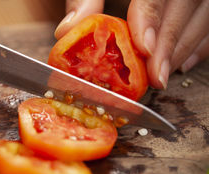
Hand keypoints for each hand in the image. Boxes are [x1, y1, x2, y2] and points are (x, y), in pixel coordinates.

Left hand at [55, 0, 208, 88]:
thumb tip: (66, 30)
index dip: (152, 19)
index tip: (144, 49)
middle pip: (188, 4)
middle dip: (171, 43)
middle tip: (155, 77)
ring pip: (204, 15)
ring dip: (183, 48)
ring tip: (162, 75)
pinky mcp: (199, 1)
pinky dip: (199, 44)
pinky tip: (182, 63)